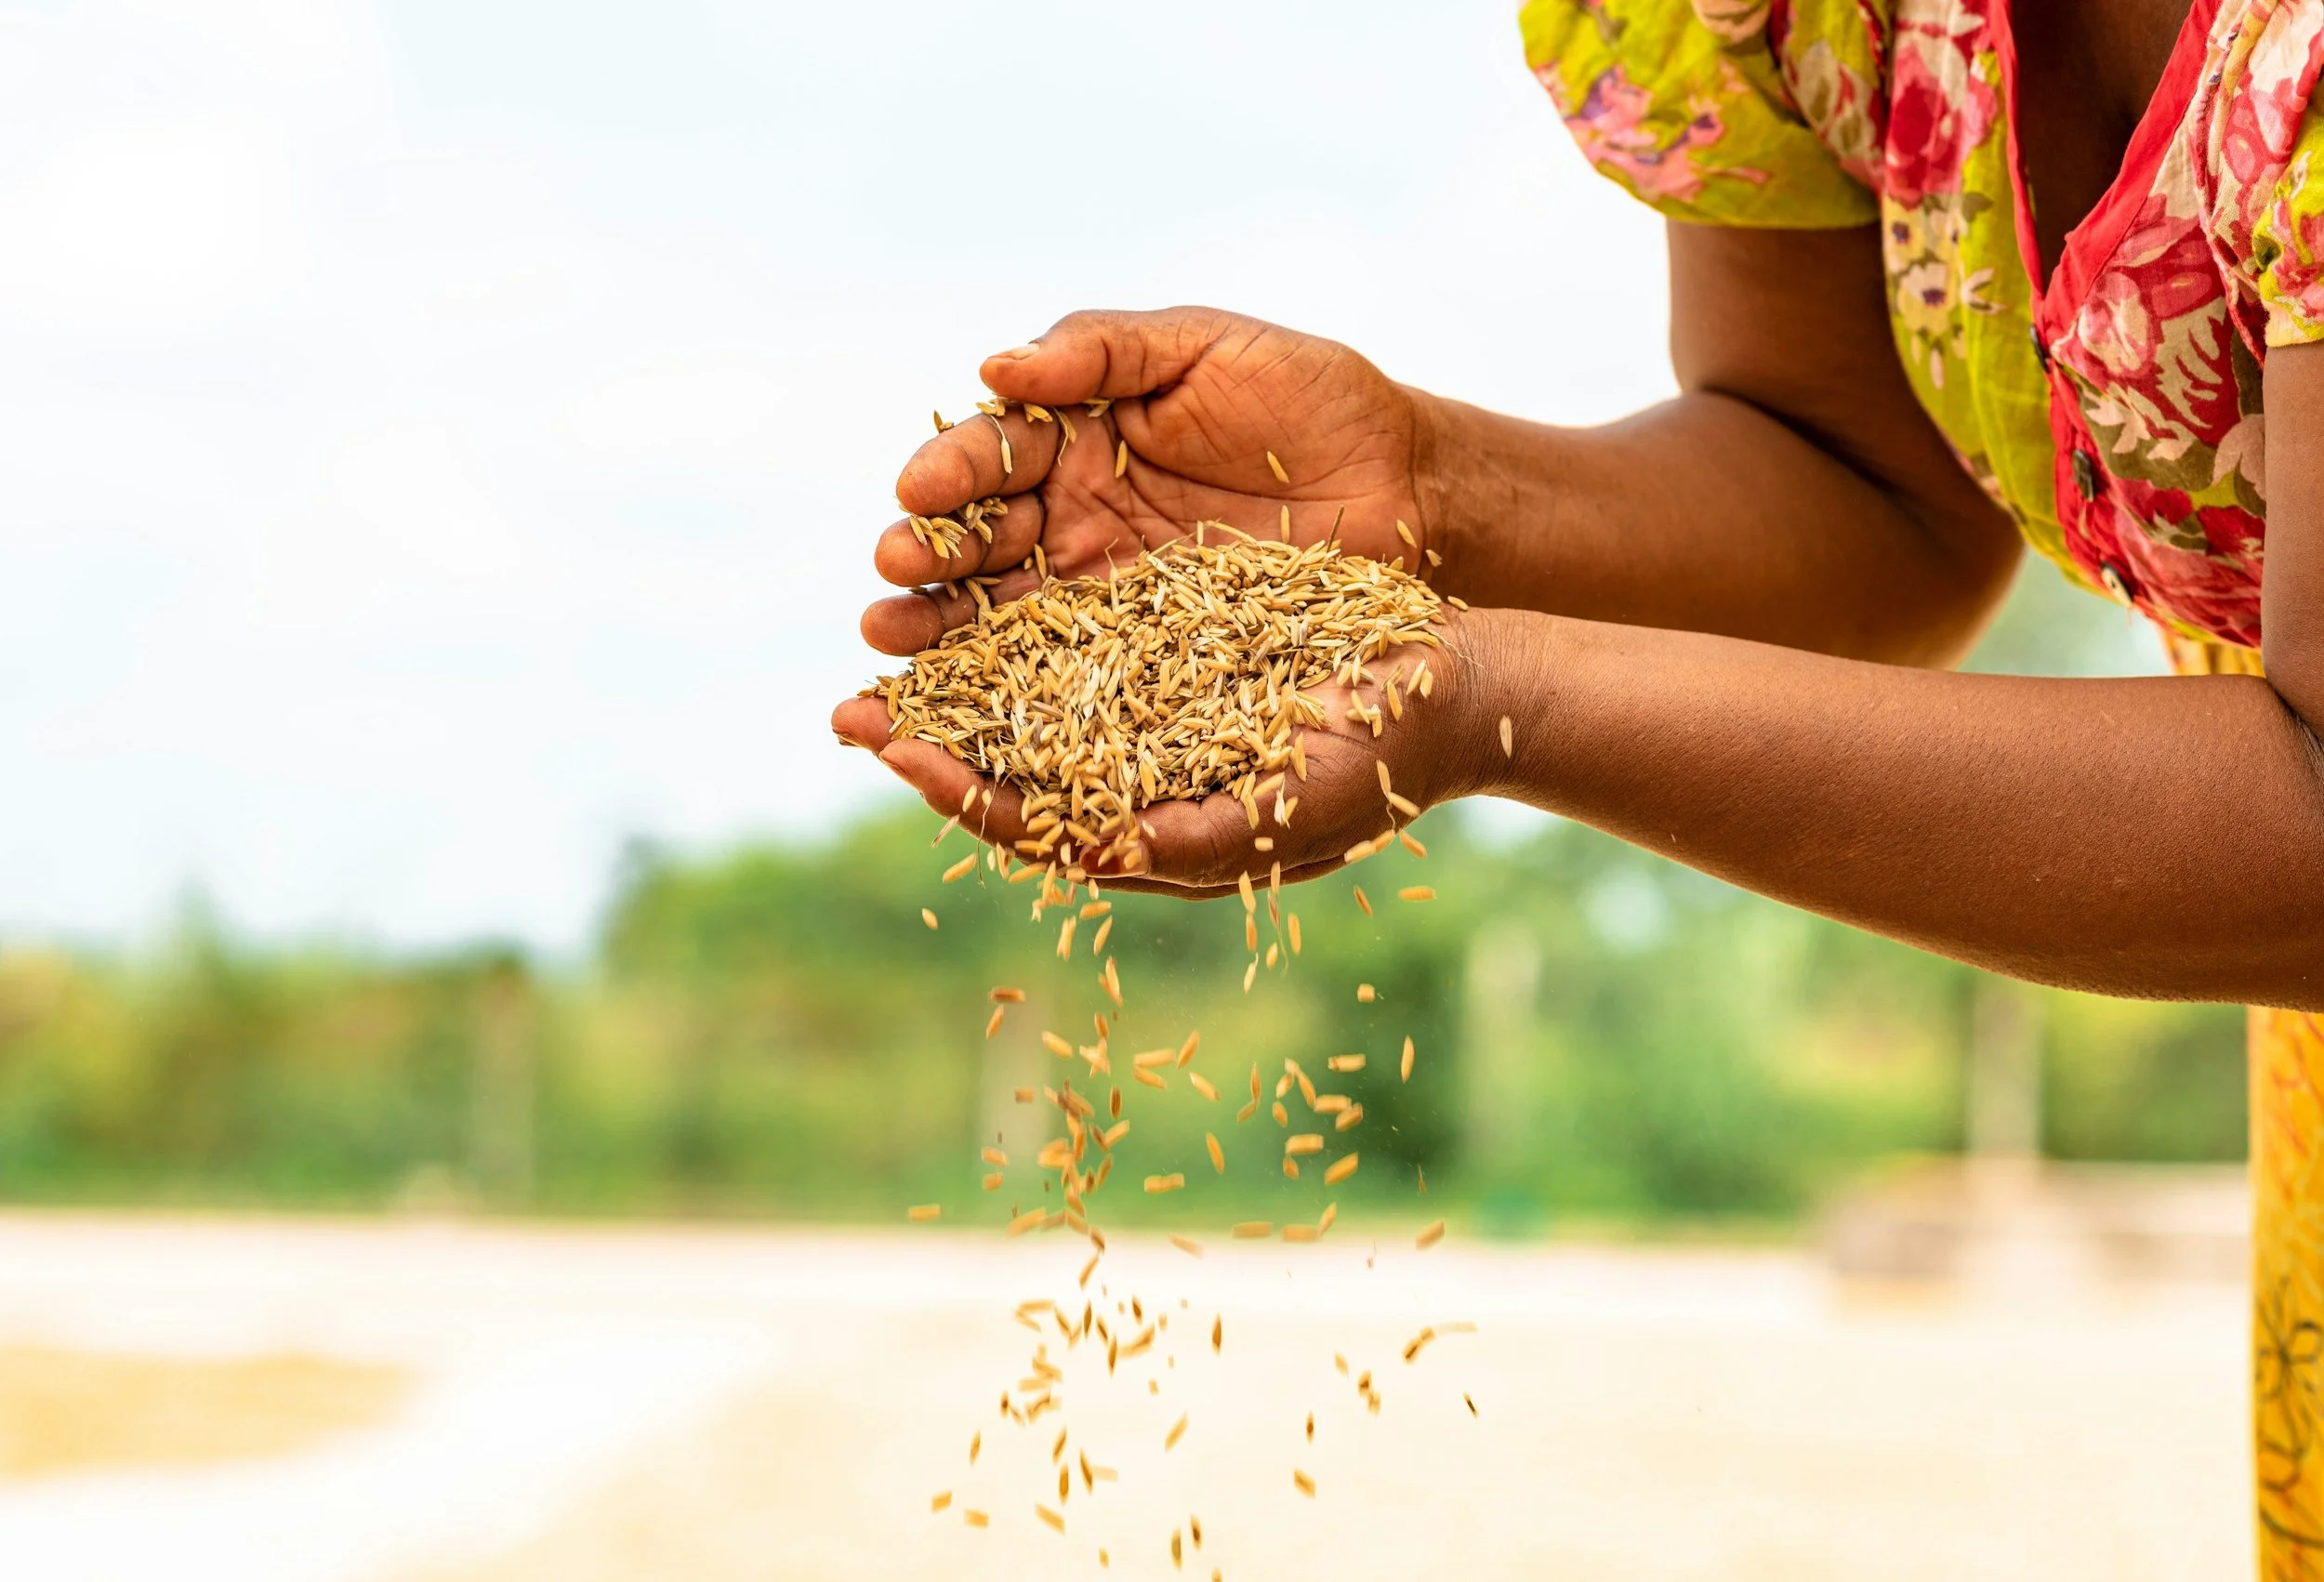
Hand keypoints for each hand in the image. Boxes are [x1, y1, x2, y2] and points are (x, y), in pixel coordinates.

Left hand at [832, 609, 1505, 898]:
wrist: (1452, 680)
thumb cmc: (1387, 754)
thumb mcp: (1301, 801)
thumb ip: (1202, 836)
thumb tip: (1106, 854)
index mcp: (1151, 830)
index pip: (1034, 824)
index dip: (964, 793)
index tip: (899, 753)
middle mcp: (1132, 775)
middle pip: (1008, 765)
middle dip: (930, 737)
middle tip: (850, 709)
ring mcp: (1143, 710)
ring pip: (1026, 696)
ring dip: (957, 667)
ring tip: (891, 629)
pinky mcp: (1161, 644)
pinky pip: (1070, 632)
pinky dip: (1016, 608)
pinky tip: (974, 567)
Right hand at [858, 307, 1434, 655]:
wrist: (1410, 488)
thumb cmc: (1314, 400)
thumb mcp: (1209, 348)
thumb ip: (1103, 351)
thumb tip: (993, 367)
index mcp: (1076, 439)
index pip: (993, 455)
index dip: (953, 472)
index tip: (921, 490)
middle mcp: (1072, 519)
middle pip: (977, 542)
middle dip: (925, 555)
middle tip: (893, 567)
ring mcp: (1102, 595)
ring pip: (1000, 615)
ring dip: (937, 627)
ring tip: (892, 639)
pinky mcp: (1144, 659)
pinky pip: (1066, 677)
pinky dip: (1008, 692)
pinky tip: (959, 706)